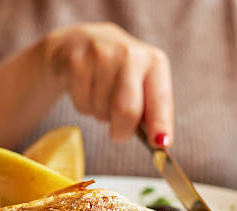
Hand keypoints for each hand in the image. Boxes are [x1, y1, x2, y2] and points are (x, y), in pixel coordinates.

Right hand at [43, 22, 173, 147]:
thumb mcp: (142, 83)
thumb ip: (152, 111)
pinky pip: (81, 104)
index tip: (159, 145)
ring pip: (101, 111)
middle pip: (127, 110)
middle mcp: (130, 54)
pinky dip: (84, 106)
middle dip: (122, 131)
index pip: (160, 100)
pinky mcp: (75, 61)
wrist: (80, 41)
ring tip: (100, 96)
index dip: (160, 125)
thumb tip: (160, 143)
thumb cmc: (117, 72)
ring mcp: (100, 54)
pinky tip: (86, 88)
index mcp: (154, 62)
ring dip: (100, 115)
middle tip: (119, 133)